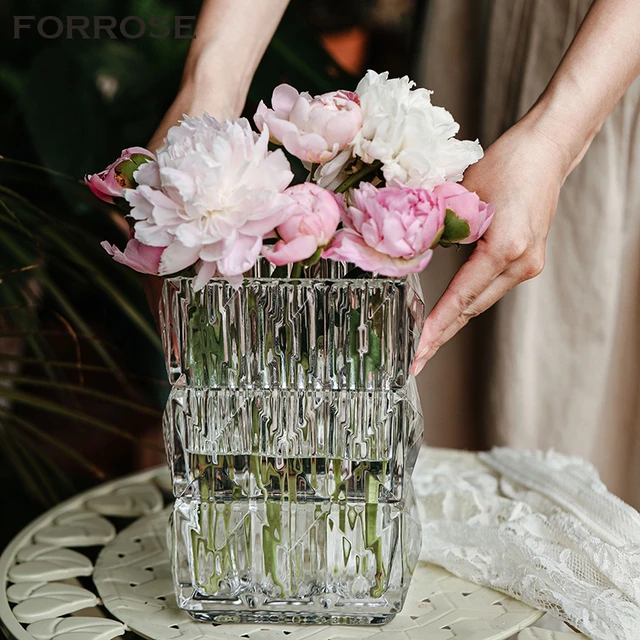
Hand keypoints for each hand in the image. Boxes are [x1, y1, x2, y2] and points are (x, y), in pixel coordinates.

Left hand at [411, 120, 569, 374]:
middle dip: (441, 335)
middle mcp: (521, 264)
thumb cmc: (508, 164)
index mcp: (505, 248)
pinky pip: (489, 288)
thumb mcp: (463, 196)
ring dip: (452, 322)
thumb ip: (440, 230)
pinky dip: (466, 302)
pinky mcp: (526, 260)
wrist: (545, 151)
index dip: (436, 325)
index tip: (418, 348)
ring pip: (480, 301)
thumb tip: (413, 255)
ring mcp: (527, 265)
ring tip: (425, 343)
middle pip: (471, 308)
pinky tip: (448, 315)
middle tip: (414, 359)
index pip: (461, 297)